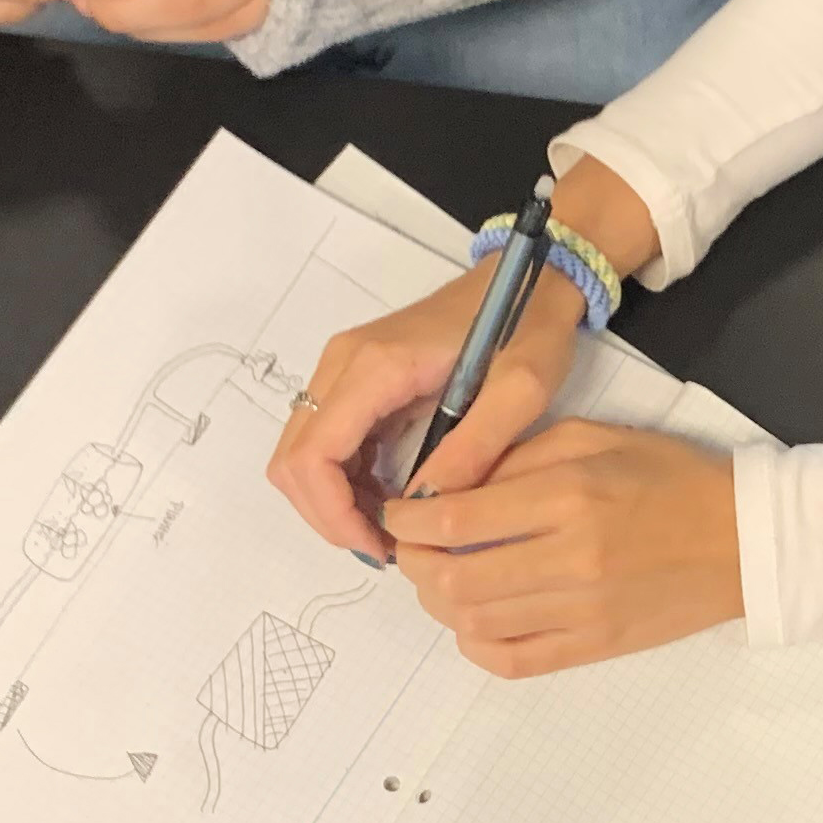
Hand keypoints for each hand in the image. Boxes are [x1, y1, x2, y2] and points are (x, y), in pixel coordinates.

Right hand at [268, 262, 587, 554]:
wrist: (530, 275)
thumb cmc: (528, 325)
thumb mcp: (521, 391)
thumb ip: (474, 450)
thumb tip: (426, 509)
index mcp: (376, 366)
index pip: (313, 455)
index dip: (333, 514)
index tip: (380, 546)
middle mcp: (344, 363)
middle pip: (292, 460)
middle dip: (328, 515)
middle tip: (386, 547)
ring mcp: (344, 367)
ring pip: (301, 453)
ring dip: (332, 501)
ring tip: (393, 528)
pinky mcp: (356, 376)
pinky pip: (324, 440)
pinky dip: (343, 480)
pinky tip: (391, 498)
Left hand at [381, 422, 740, 675]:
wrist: (746, 537)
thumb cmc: (671, 477)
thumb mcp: (593, 438)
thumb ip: (517, 456)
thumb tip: (446, 486)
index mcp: (569, 495)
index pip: (457, 518)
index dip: (409, 520)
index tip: (400, 514)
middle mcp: (572, 557)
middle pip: (454, 577)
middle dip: (414, 565)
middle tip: (412, 550)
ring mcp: (584, 610)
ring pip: (475, 622)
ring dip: (439, 604)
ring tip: (440, 580)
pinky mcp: (596, 646)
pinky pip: (514, 660)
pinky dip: (477, 645)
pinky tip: (474, 621)